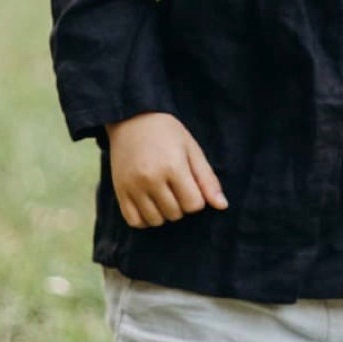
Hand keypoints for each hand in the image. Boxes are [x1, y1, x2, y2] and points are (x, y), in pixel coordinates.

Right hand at [105, 112, 227, 227]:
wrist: (132, 119)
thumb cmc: (167, 133)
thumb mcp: (192, 150)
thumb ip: (207, 179)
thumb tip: (223, 206)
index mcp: (173, 167)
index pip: (194, 205)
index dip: (197, 198)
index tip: (191, 184)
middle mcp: (151, 179)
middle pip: (175, 214)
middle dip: (181, 205)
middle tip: (176, 186)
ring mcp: (132, 187)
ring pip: (156, 221)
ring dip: (164, 213)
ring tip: (164, 194)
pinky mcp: (119, 192)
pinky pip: (134, 221)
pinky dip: (145, 219)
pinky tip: (150, 205)